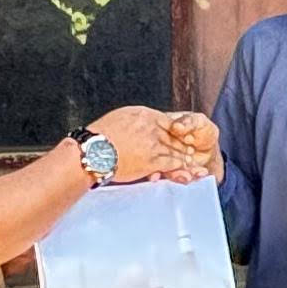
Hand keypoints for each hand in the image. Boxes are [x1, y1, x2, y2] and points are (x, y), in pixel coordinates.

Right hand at [89, 106, 212, 185]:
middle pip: (174, 137)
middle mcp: (152, 127)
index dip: (176, 132)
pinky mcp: (152, 160)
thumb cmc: (98, 137)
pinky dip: (181, 168)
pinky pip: (172, 164)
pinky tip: (186, 172)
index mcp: (144, 115)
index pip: (168, 122)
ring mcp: (153, 144)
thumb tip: (135, 125)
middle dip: (184, 146)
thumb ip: (133, 121)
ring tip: (194, 165)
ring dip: (185, 159)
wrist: (92, 151)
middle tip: (194, 153)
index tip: (182, 137)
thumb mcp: (119, 119)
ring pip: (176, 150)